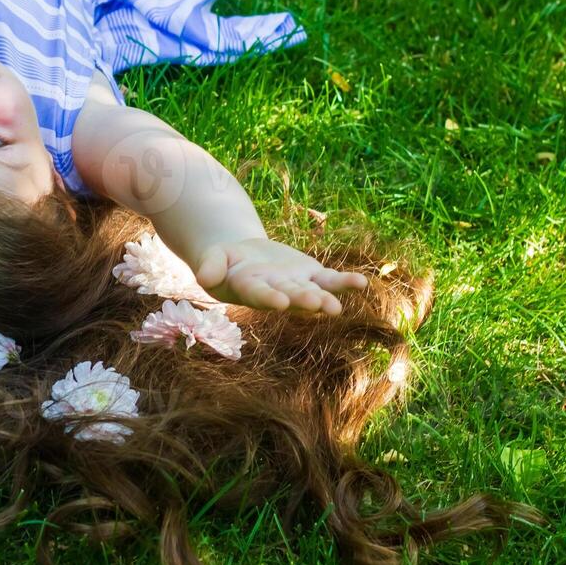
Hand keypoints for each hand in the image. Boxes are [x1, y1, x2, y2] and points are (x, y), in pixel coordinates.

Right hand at [193, 237, 367, 314]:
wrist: (242, 256)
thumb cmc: (222, 261)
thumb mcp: (211, 258)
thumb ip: (209, 265)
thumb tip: (203, 278)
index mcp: (249, 289)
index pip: (259, 294)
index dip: (269, 298)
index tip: (281, 302)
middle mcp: (275, 292)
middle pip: (291, 296)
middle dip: (305, 300)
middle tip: (322, 306)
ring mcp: (295, 285)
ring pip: (312, 291)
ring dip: (326, 298)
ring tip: (338, 308)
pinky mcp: (310, 275)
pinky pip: (330, 279)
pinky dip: (345, 282)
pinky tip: (362, 283)